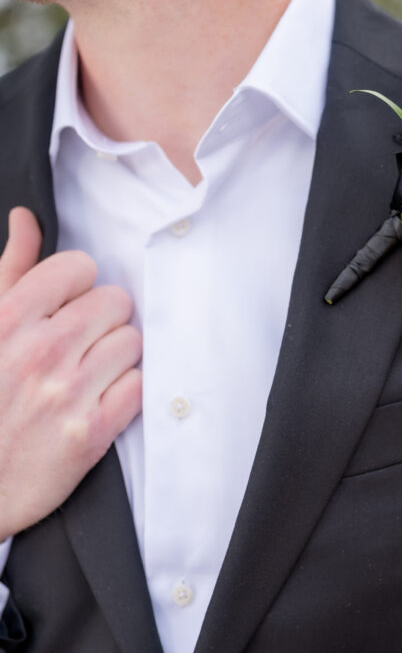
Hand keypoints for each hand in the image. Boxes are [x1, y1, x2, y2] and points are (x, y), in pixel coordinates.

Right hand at [0, 207, 141, 538]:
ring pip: (131, 343)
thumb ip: (11, 271)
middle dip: (102, 320)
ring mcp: (67, 394)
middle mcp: (39, 352)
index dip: (78, 286)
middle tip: (81, 344)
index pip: (79, 267)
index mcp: (9, 319)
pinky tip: (99, 400)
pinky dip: (125, 392)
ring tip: (88, 374)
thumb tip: (27, 219)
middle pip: (115, 302)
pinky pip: (139, 386)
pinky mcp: (91, 433)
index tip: (66, 306)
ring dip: (116, 357)